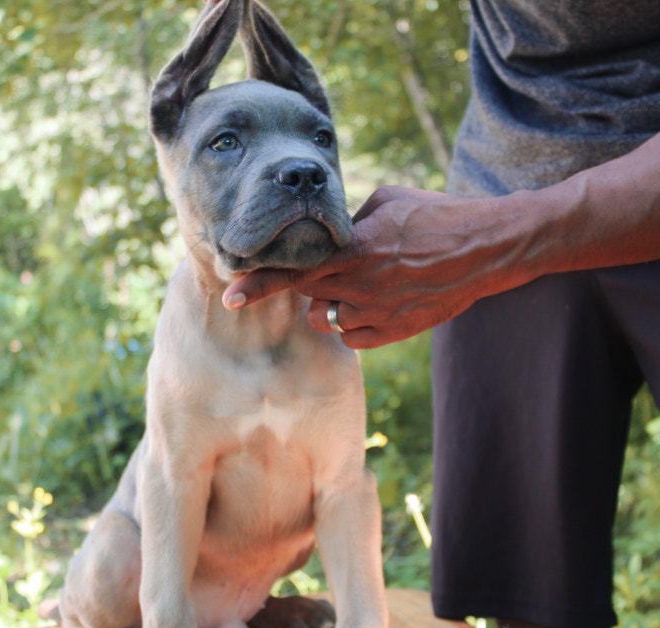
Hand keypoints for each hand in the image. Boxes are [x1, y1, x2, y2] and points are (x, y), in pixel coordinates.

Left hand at [223, 186, 531, 347]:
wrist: (486, 248)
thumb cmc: (436, 216)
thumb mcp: (385, 202)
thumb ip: (347, 222)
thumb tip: (323, 233)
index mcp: (354, 251)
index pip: (293, 271)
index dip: (258, 283)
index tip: (230, 295)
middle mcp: (359, 286)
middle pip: (305, 296)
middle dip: (295, 288)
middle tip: (301, 278)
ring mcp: (376, 314)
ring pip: (326, 320)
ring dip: (329, 304)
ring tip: (358, 284)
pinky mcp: (393, 332)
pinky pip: (352, 337)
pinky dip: (353, 323)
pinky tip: (375, 301)